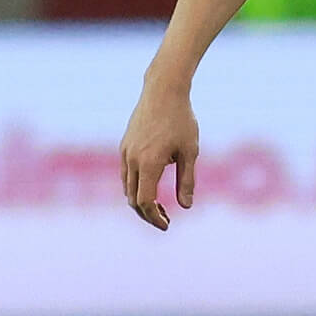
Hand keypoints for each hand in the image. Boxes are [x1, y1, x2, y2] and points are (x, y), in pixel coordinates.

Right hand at [119, 81, 198, 229]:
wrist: (163, 89)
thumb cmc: (181, 119)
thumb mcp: (190, 151)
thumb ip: (186, 181)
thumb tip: (186, 207)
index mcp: (149, 164)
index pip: (145, 202)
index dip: (155, 218)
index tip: (167, 225)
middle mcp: (133, 160)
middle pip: (133, 199)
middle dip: (147, 214)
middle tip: (165, 219)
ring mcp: (126, 152)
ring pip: (127, 187)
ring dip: (140, 200)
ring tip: (159, 206)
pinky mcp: (124, 144)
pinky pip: (126, 173)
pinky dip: (135, 186)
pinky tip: (150, 185)